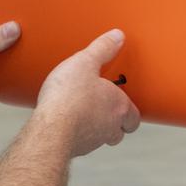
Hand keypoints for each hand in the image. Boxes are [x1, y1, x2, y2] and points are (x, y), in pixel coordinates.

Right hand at [33, 29, 140, 157]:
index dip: (129, 112)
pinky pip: (79, 142)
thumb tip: (118, 36)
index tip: (120, 102)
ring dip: (94, 128)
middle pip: (119, 131)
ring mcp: (92, 141)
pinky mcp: (75, 149)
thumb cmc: (69, 96)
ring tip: (80, 112)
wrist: (50, 129)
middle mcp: (110, 128)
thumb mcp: (85, 62)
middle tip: (101, 107)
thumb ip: (102, 48)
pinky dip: (75, 133)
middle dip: (114, 122)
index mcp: (119, 107)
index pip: (135, 117)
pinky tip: (62, 122)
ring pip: (100, 138)